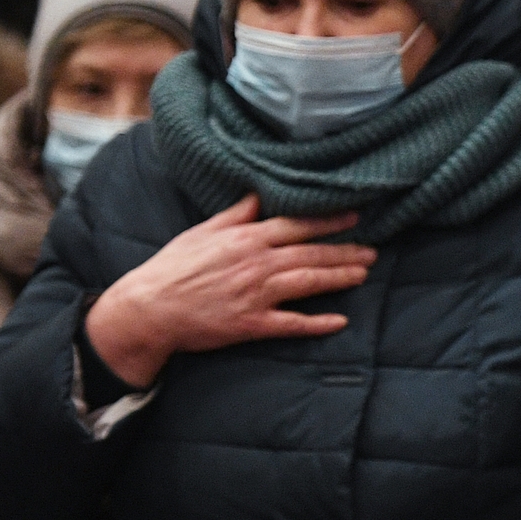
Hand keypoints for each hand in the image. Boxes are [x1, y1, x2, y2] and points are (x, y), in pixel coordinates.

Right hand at [84, 194, 375, 387]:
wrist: (148, 309)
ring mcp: (256, 295)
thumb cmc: (172, 268)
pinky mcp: (252, 324)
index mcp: (244, 239)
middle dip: (345, 251)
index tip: (356, 215)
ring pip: (308, 283)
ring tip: (363, 274)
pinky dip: (317, 323)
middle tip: (373, 251)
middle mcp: (256, 264)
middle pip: (310, 254)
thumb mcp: (201, 232)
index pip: (296, 225)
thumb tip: (258, 195)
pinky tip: (340, 322)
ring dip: (339, 278)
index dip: (329, 221)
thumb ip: (235, 215)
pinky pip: (292, 324)